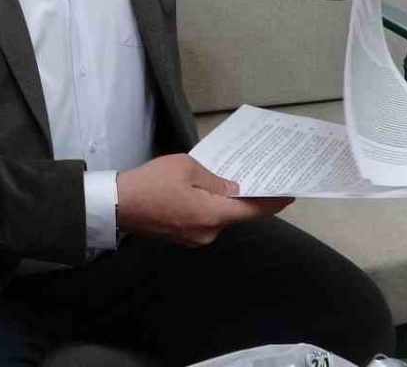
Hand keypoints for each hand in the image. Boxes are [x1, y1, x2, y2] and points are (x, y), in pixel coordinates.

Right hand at [115, 154, 293, 246]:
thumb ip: (216, 180)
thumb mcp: (187, 168)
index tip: (290, 194)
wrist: (116, 204)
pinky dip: (208, 207)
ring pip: (218, 217)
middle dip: (244, 197)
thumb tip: (233, 189)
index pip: (252, 212)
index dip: (273, 202)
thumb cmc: (151, 182)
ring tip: (224, 179)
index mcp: (212, 215)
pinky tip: (204, 192)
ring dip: (223, 201)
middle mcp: (208, 233)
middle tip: (254, 176)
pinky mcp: (182, 237)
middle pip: (235, 214)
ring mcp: (194, 238)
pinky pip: (204, 221)